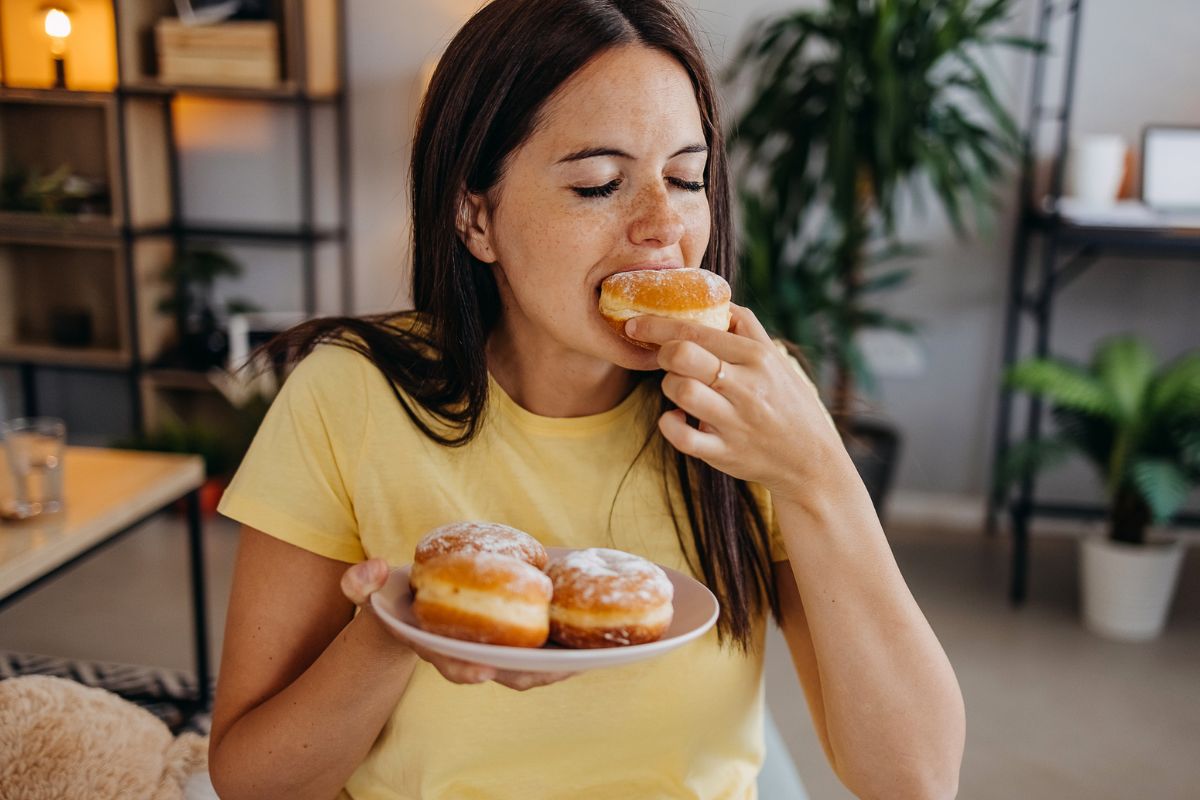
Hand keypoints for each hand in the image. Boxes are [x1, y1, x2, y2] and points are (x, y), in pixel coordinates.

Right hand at [340, 559, 576, 690]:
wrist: (416, 602)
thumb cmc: (396, 597)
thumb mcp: (373, 588)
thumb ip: (361, 582)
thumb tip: (368, 570)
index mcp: (435, 646)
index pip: (450, 663)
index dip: (464, 668)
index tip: (477, 669)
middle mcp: (468, 655)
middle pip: (500, 672)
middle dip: (526, 671)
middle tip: (551, 665)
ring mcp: (495, 651)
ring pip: (530, 668)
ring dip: (557, 665)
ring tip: (584, 656)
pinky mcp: (518, 640)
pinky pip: (546, 652)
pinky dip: (568, 650)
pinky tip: (593, 640)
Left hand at [624, 303, 849, 502]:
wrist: (811, 460)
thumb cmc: (788, 402)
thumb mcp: (776, 359)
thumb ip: (746, 327)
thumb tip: (715, 301)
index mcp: (757, 357)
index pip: (697, 330)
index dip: (658, 324)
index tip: (636, 323)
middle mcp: (746, 387)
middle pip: (683, 356)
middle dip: (662, 352)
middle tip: (664, 358)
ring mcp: (734, 422)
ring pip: (680, 390)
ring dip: (668, 386)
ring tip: (679, 388)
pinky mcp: (723, 453)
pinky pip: (682, 436)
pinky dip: (669, 424)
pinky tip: (677, 418)